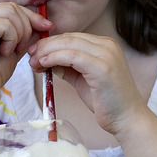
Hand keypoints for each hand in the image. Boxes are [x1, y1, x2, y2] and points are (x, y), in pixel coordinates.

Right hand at [0, 2, 52, 110]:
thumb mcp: (13, 48)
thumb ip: (25, 33)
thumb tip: (44, 22)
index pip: (9, 7)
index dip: (29, 16)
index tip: (46, 27)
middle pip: (11, 7)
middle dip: (26, 26)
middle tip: (22, 48)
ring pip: (10, 13)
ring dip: (19, 34)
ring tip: (12, 51)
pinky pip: (5, 25)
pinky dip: (11, 40)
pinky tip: (4, 53)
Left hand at [27, 33, 144, 134]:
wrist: (126, 119)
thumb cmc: (106, 102)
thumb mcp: (82, 80)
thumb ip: (68, 68)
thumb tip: (48, 62)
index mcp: (105, 45)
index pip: (71, 37)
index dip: (50, 43)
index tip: (34, 53)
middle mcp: (107, 45)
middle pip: (68, 38)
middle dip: (45, 46)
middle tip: (29, 56)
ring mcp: (106, 54)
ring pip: (69, 44)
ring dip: (46, 52)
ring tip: (33, 62)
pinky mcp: (102, 67)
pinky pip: (72, 56)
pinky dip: (54, 58)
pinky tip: (43, 64)